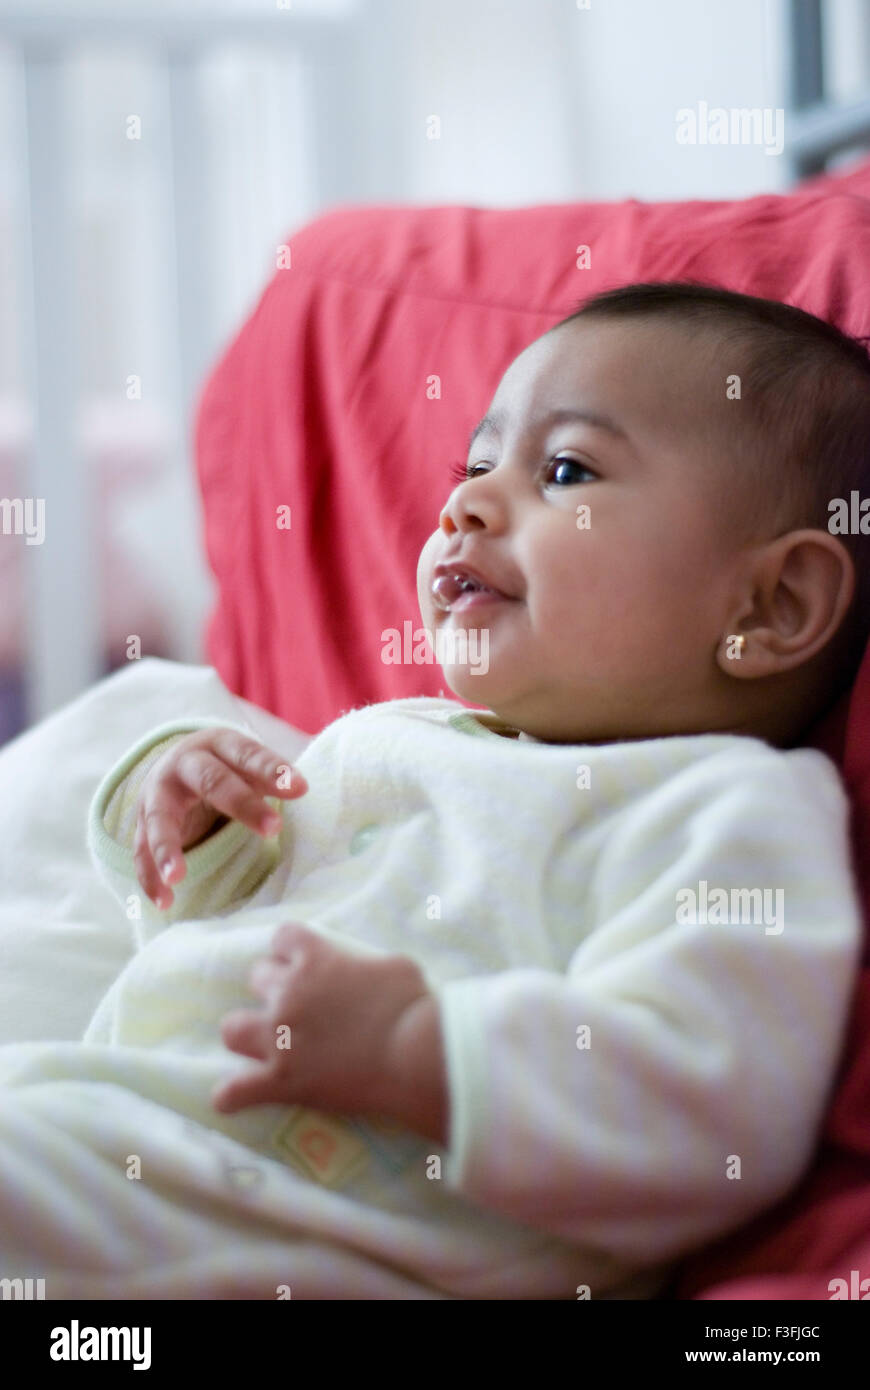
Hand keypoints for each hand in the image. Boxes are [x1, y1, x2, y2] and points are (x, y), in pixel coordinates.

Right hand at [134, 729, 308, 909]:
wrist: (177, 764)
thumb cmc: (226, 769)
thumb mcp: (246, 765)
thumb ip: (270, 776)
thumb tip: (300, 789)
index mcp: (217, 744)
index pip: (247, 754)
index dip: (273, 770)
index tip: (301, 788)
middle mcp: (183, 764)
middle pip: (210, 780)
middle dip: (242, 804)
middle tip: (273, 829)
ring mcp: (157, 793)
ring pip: (160, 818)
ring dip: (166, 847)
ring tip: (177, 877)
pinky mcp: (142, 823)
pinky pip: (140, 851)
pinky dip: (150, 877)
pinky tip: (164, 901)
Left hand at [212, 922, 444, 1136]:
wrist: (412, 1056)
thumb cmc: (413, 1005)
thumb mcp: (394, 965)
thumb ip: (366, 964)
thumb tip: (365, 972)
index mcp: (315, 960)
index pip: (283, 937)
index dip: (291, 949)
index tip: (301, 960)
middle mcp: (288, 994)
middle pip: (258, 978)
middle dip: (273, 987)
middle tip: (296, 1004)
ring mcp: (280, 1039)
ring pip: (233, 1028)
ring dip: (247, 1032)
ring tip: (264, 1042)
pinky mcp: (281, 1081)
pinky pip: (236, 1090)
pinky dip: (232, 1095)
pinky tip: (233, 1098)